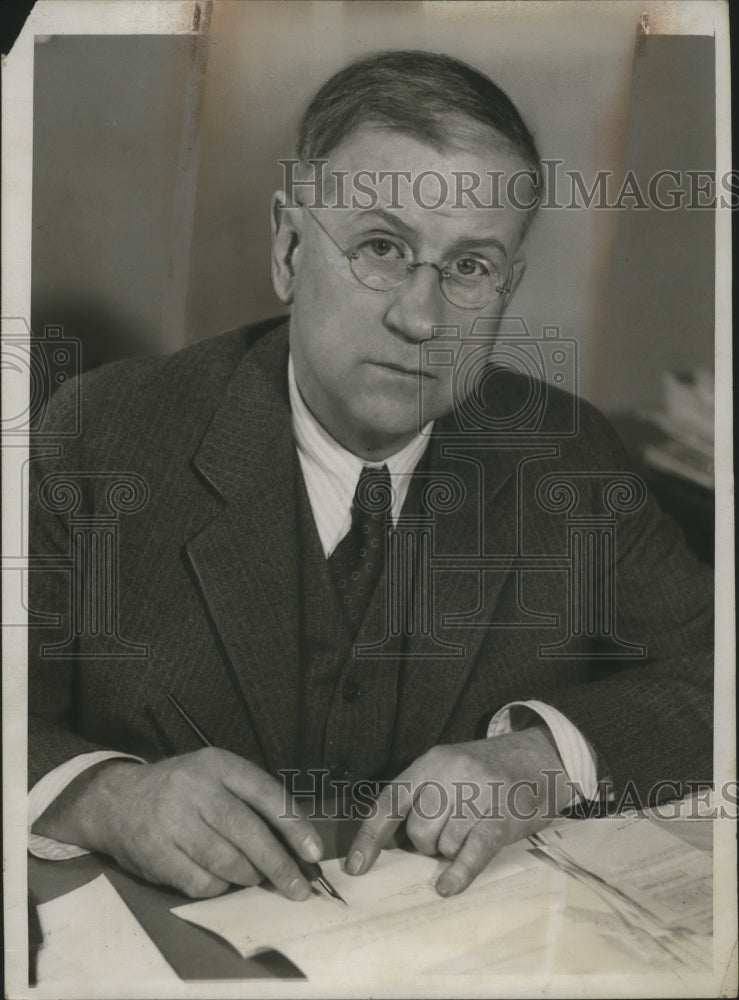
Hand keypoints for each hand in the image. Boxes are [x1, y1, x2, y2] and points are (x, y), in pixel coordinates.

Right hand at [32, 748, 323, 899]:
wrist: (118, 800)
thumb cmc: (184, 790)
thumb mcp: (216, 776)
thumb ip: (253, 800)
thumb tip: (299, 844)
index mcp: (217, 765)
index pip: (266, 794)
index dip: (294, 826)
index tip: (314, 853)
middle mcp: (194, 789)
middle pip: (248, 833)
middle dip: (279, 865)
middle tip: (299, 889)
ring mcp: (172, 822)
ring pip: (227, 862)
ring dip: (249, 876)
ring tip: (256, 877)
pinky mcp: (156, 855)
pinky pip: (202, 883)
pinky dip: (219, 887)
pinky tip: (221, 880)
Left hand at [345, 727, 571, 895]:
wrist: (540, 757)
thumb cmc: (486, 771)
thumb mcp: (448, 767)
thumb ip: (420, 795)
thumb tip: (386, 843)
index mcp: (431, 761)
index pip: (390, 801)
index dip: (369, 837)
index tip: (355, 869)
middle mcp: (452, 774)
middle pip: (419, 830)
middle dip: (426, 844)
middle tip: (447, 835)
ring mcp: (478, 795)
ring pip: (444, 846)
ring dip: (451, 852)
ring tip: (469, 833)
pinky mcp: (502, 818)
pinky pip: (471, 854)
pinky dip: (457, 874)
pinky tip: (446, 887)